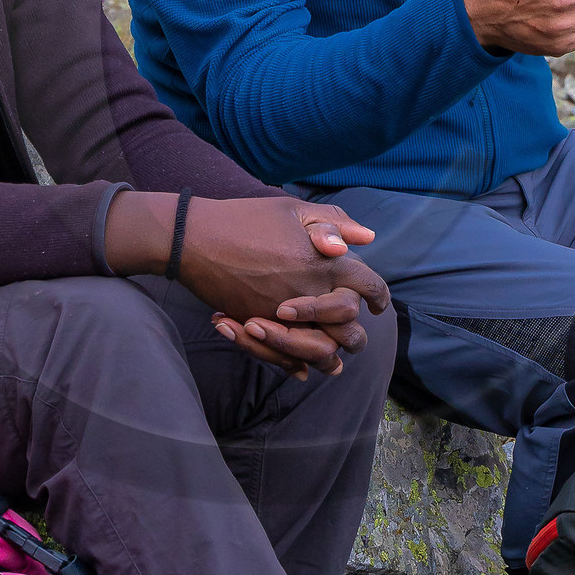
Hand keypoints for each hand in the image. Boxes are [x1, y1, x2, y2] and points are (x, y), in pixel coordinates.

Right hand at [103, 193, 388, 377]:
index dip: (378, 296)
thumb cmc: (245, 219)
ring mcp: (285, 315)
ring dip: (328, 356)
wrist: (196, 239)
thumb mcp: (292, 210)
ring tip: (332, 355)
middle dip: (354, 332)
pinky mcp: (261, 328)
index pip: (369, 286)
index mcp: (326, 262)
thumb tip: (366, 238)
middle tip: (352, 329)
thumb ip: (333, 223)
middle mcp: (312, 293)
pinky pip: (287, 358)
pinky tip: (300, 364)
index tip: (377, 304)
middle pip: (351, 329)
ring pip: (322, 352)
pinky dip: (297, 364)